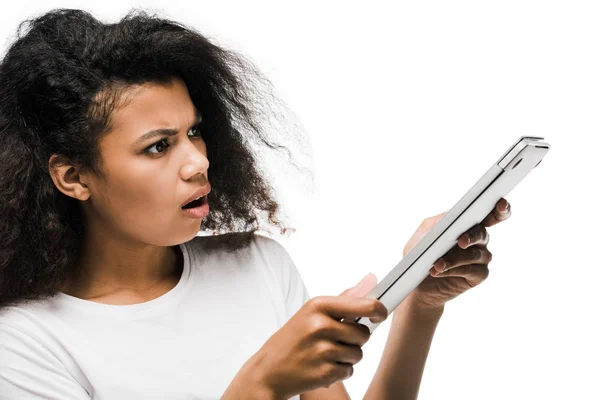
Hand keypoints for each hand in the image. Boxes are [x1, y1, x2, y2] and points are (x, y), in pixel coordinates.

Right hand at [247, 276, 387, 398]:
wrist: (267, 370)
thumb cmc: (293, 338)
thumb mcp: (312, 312)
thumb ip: (344, 298)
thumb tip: (371, 279)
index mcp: (318, 306)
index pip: (364, 305)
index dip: (379, 310)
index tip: (380, 315)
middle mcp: (320, 326)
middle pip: (364, 333)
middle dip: (354, 339)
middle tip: (334, 340)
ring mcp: (322, 350)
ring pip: (358, 354)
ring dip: (347, 357)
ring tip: (325, 354)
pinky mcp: (325, 373)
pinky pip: (349, 371)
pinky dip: (339, 372)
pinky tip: (321, 367)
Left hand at [402, 198, 511, 309]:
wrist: (415, 281)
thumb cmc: (420, 252)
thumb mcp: (424, 232)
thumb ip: (439, 221)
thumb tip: (453, 216)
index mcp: (468, 224)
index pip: (490, 214)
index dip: (501, 209)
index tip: (501, 204)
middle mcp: (479, 239)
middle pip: (482, 233)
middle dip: (471, 236)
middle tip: (461, 241)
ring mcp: (481, 258)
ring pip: (474, 254)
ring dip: (453, 259)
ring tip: (436, 264)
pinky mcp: (479, 275)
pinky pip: (470, 271)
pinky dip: (452, 270)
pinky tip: (438, 271)